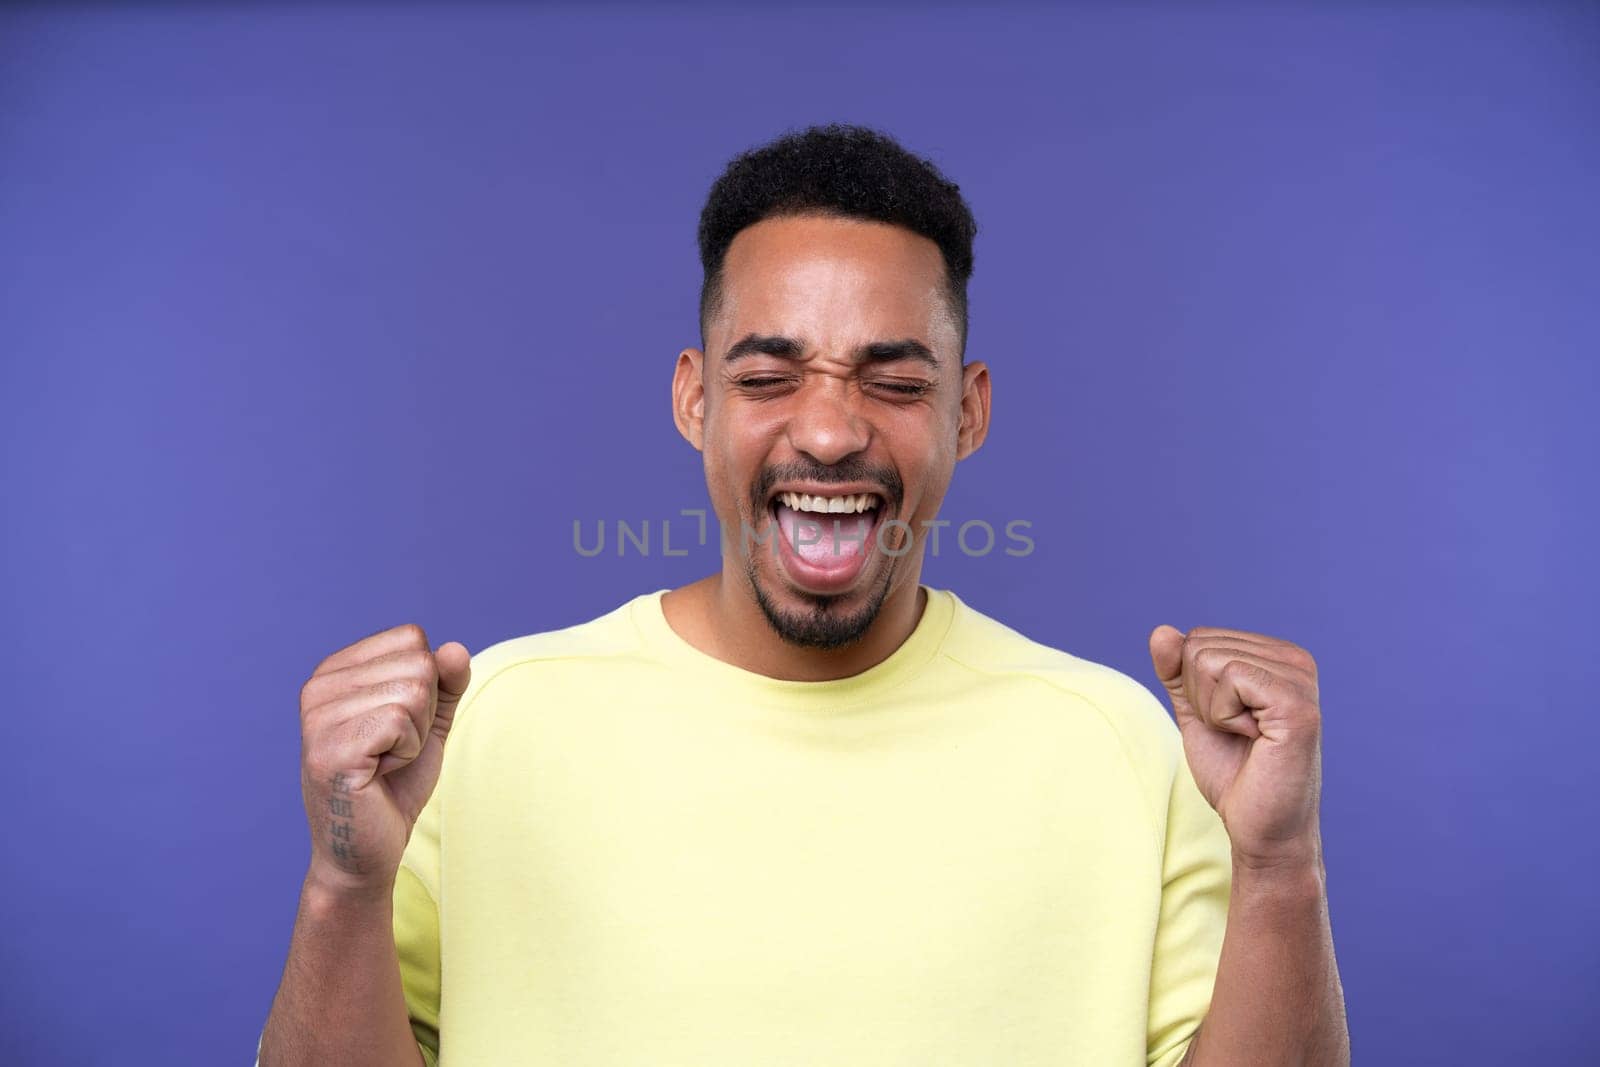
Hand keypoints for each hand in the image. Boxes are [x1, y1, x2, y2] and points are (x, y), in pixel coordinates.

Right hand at [297, 624, 470, 898]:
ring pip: (413, 691)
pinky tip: (378, 774)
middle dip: (423, 713)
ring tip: (383, 763)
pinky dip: (407, 753)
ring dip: (415, 736)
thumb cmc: (394, 784)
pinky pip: (401, 721)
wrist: (366, 850)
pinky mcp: (329, 748)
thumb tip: (455, 649)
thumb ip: (446, 682)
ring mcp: (318, 717)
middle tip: (391, 751)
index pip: (411, 638)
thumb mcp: (429, 722)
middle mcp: (318, 686)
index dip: (426, 686)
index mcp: (335, 671)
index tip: (397, 726)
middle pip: (418, 663)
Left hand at [1148, 625, 1322, 870]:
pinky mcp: (1297, 702)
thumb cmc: (1233, 774)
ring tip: (1246, 738)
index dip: (1192, 687)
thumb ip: (1177, 672)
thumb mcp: (1195, 713)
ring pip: (1209, 660)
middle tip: (1236, 734)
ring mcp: (1300, 679)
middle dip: (1199, 697)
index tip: (1226, 722)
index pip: (1197, 638)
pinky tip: (1254, 740)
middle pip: (1200, 646)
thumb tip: (1161, 631)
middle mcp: (1295, 659)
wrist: (1260, 828)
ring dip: (1212, 710)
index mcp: (1275, 656)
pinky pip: (1230, 678)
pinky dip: (1223, 716)